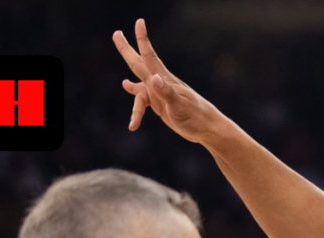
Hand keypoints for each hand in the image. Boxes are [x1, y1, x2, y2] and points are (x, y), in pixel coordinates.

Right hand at [113, 19, 224, 142]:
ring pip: (140, 89)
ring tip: (123, 84)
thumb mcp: (179, 105)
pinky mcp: (162, 105)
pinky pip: (145, 105)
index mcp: (164, 80)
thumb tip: (153, 78)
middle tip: (117, 33)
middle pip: (139, 64)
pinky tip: (133, 124)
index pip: (149, 56)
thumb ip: (165, 92)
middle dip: (127, 50)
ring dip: (131, 88)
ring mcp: (160, 94)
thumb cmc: (195, 117)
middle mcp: (160, 83)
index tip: (139, 22)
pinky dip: (138, 112)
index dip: (142, 39)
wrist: (207, 128)